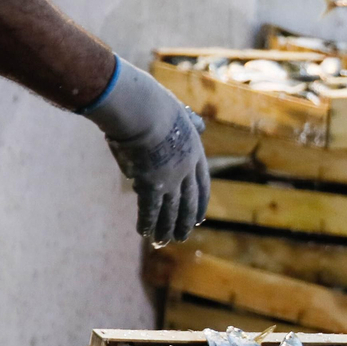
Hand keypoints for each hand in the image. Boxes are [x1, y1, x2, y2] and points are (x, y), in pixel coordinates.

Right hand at [82, 57, 209, 243]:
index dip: (200, 202)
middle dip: (184, 222)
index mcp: (195, 152)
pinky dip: (148, 222)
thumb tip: (201, 125)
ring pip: (170, 211)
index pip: (201, 183)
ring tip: (163, 241)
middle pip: (188, 203)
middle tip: (182, 236)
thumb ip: (190, 121)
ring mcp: (170, 179)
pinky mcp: (152, 184)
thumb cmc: (155, 104)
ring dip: (166, 228)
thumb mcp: (181, 111)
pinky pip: (150, 209)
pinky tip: (145, 233)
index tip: (200, 218)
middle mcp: (186, 170)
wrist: (144, 109)